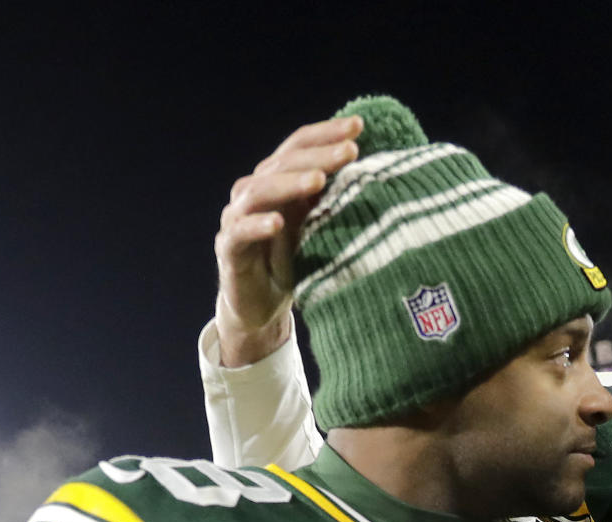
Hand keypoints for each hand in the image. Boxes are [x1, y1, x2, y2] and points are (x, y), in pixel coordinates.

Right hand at [214, 115, 362, 365]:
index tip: (359, 125)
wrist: (263, 306)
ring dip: (290, 183)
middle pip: (283, 163)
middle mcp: (255, 191)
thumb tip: (383, 175)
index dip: (326, 133)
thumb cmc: (296, 262)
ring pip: (260, 191)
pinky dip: (257, 225)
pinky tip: (277, 223)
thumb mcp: (321, 227)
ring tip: (319, 180)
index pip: (300, 146)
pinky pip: (240, 231)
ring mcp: (238, 217)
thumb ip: (336, 200)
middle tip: (350, 150)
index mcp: (278, 180)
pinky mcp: (228, 248)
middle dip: (318, 155)